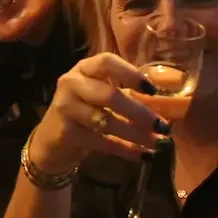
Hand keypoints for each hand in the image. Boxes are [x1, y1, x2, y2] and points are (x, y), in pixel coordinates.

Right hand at [27, 53, 168, 171]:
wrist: (51, 138)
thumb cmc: (84, 111)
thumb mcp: (102, 95)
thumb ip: (129, 93)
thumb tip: (165, 101)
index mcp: (84, 69)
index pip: (106, 62)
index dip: (131, 74)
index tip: (152, 90)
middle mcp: (71, 83)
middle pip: (108, 95)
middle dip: (139, 112)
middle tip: (163, 126)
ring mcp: (65, 108)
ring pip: (106, 122)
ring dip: (136, 134)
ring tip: (158, 143)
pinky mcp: (66, 132)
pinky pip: (101, 141)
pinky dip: (125, 150)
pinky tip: (143, 155)